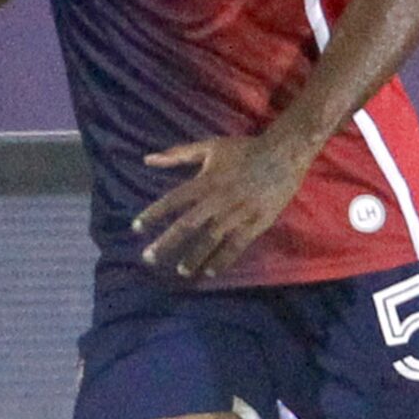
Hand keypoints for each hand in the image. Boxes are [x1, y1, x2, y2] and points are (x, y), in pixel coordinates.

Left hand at [133, 132, 313, 277]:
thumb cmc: (244, 150)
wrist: (283, 154)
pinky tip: (211, 272)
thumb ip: (178, 154)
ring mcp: (237, 214)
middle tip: (149, 258)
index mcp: (204, 182)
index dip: (153, 215)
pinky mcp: (255, 223)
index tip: (136, 229)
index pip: (172, 201)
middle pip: (187, 226)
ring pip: (210, 241)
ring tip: (181, 271)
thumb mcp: (210, 146)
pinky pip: (236, 246)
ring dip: (194, 257)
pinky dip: (223, 260)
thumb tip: (147, 160)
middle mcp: (217, 201)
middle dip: (166, 243)